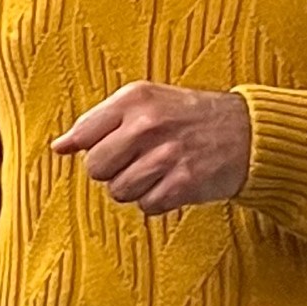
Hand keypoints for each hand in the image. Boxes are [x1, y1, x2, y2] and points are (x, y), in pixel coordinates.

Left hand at [53, 82, 251, 214]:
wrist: (248, 132)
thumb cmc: (188, 117)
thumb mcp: (144, 102)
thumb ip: (99, 121)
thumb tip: (58, 147)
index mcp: (134, 99)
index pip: (83, 134)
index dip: (92, 147)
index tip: (111, 147)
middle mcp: (148, 124)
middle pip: (96, 168)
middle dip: (112, 171)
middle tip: (137, 160)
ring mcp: (166, 155)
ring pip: (118, 191)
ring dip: (135, 188)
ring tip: (157, 171)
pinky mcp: (183, 183)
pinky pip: (146, 206)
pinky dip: (156, 201)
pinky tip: (172, 183)